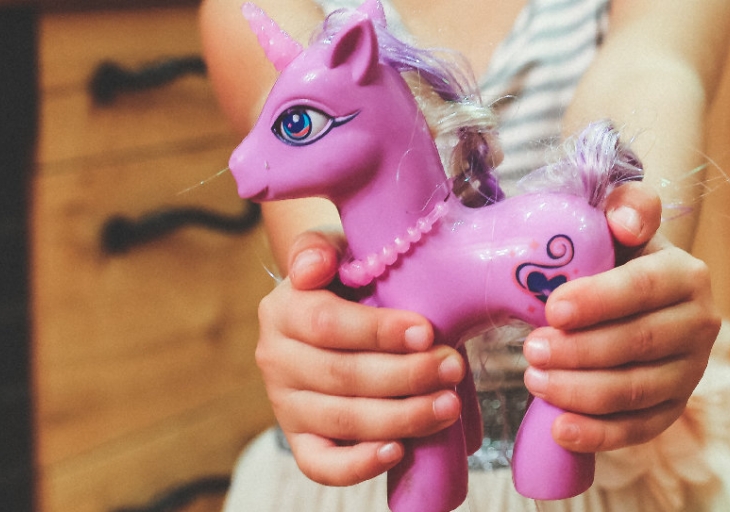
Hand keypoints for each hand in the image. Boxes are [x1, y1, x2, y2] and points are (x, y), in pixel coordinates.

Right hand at [256, 228, 465, 485]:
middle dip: (406, 376)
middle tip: (453, 367)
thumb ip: (318, 247)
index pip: (327, 324)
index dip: (379, 331)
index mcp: (283, 310)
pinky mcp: (300, 439)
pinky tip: (398, 451)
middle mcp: (276, 360)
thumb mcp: (335, 249)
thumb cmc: (346, 276)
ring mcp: (286, 404)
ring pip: (341, 421)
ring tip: (447, 405)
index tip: (427, 332)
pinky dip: (358, 466)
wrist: (332, 305)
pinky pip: (321, 464)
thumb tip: (312, 268)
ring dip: (401, 418)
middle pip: (341, 377)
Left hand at [522, 181, 719, 451]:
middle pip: (638, 344)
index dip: (598, 301)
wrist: (635, 296)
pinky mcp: (673, 408)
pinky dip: (599, 435)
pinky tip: (559, 428)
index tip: (551, 310)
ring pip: (636, 391)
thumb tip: (627, 225)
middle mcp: (700, 325)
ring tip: (533, 379)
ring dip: (580, 391)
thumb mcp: (619, 222)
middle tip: (529, 350)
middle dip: (579, 351)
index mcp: (687, 275)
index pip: (643, 289)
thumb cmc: (617, 256)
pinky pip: (638, 429)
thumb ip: (627, 205)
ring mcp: (690, 372)